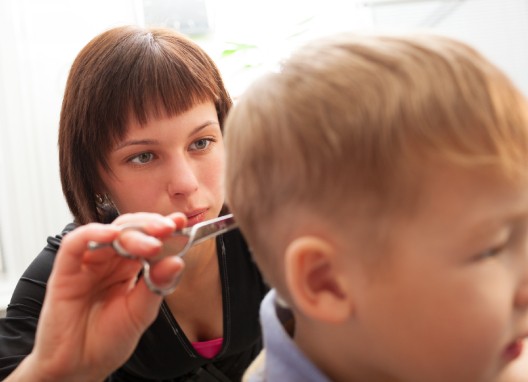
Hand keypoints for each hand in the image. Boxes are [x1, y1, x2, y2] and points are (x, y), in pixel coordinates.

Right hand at [8, 213, 185, 381]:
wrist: (79, 368)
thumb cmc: (108, 341)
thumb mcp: (141, 313)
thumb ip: (156, 286)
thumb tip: (177, 261)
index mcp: (129, 268)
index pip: (147, 238)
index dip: (164, 228)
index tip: (181, 222)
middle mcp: (109, 261)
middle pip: (130, 230)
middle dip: (151, 227)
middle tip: (169, 229)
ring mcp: (88, 264)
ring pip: (109, 233)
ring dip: (132, 233)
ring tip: (152, 243)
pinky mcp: (65, 271)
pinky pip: (75, 243)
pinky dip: (93, 233)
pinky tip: (112, 235)